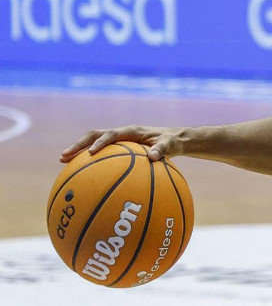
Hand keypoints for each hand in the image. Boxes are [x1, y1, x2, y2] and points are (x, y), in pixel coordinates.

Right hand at [61, 126, 183, 162]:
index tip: (91, 153)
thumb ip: (163, 149)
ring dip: (79, 151)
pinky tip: (80, 173)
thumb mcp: (172, 145)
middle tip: (63, 156)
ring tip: (62, 162)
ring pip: (93, 142)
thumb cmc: (173, 142)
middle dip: (79, 145)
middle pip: (94, 135)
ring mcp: (119, 140)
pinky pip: (101, 152)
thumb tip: (154, 157)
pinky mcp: (118, 147)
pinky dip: (89, 159)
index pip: (112, 134)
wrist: (175, 139)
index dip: (100, 142)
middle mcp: (122, 133)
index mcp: (131, 131)